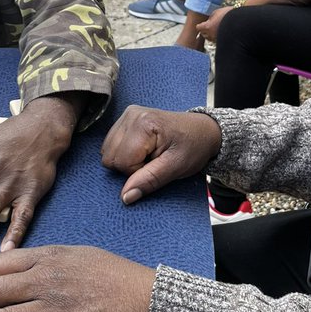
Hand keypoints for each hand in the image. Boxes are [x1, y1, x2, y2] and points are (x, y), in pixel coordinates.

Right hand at [101, 106, 221, 203]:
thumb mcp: (176, 167)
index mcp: (144, 124)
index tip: (157, 166)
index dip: (137, 172)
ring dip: (127, 160)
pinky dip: (125, 152)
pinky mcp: (126, 118)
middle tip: (153, 161)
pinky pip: (111, 144)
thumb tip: (126, 196)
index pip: (122, 162)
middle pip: (110, 156)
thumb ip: (149, 181)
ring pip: (107, 151)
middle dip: (130, 166)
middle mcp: (132, 115)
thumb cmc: (193, 146)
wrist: (203, 131)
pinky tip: (142, 149)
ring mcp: (127, 115)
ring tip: (149, 154)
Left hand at [195, 5, 233, 43]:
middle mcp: (211, 35)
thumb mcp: (217, 12)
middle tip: (209, 26)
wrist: (240, 22)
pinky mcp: (224, 42)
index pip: (199, 28)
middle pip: (204, 35)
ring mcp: (218, 40)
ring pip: (211, 39)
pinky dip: (219, 37)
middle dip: (205, 31)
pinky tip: (223, 32)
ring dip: (212, 35)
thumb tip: (210, 20)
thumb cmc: (228, 15)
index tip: (202, 24)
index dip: (201, 25)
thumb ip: (211, 17)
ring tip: (216, 29)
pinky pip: (218, 40)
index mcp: (207, 27)